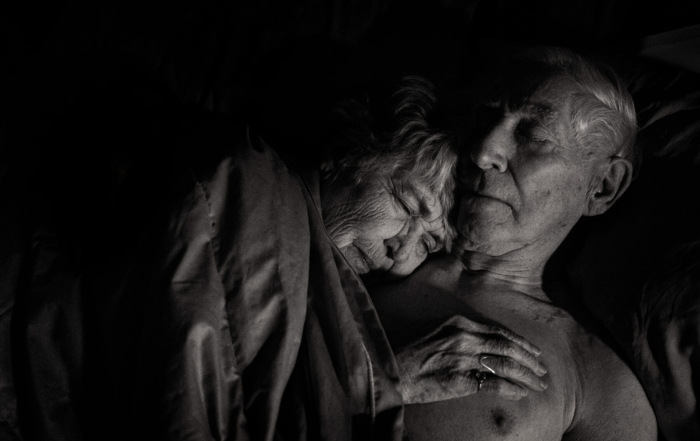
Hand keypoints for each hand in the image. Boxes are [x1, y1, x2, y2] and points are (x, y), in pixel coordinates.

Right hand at [395, 315, 547, 403]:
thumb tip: (491, 346)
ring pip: (505, 365)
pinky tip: (520, 393)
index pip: (500, 331)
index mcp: (460, 324)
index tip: (535, 352)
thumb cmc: (415, 355)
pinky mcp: (460, 379)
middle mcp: (464, 338)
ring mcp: (463, 358)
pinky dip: (511, 388)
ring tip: (538, 384)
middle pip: (507, 347)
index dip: (521, 343)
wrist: (394, 372)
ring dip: (526, 376)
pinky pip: (493, 383)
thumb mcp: (440, 334)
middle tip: (543, 371)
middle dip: (530, 360)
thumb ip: (464, 336)